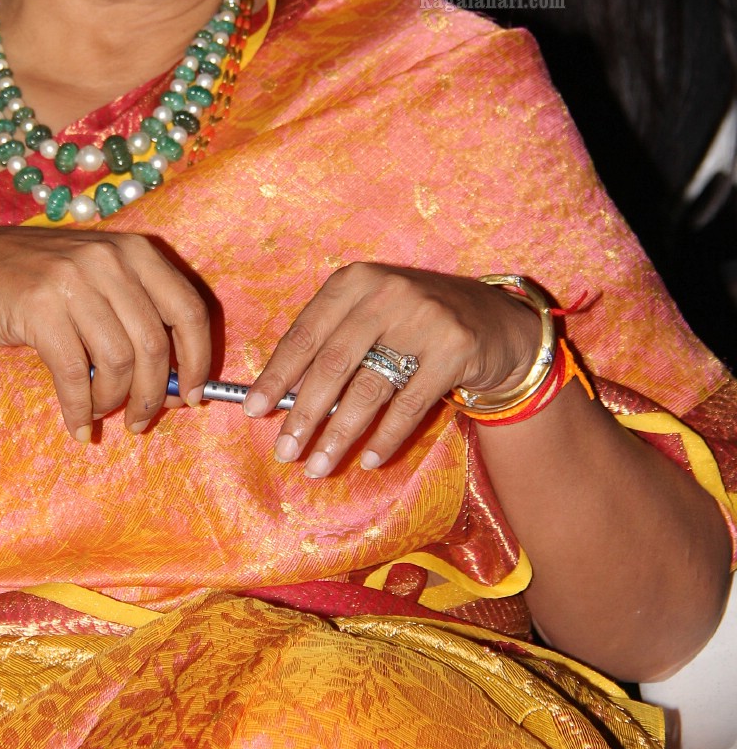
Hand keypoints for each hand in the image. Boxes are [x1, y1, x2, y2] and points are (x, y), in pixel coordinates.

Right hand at [0, 229, 212, 438]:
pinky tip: (78, 426)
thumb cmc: (39, 287)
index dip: (198, 359)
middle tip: (143, 422)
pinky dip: (80, 409)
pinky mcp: (38, 307)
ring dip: (113, 403)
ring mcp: (73, 280)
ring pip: (119, 363)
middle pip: (155, 345)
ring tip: (100, 415)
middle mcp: (109, 259)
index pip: (188, 309)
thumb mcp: (97, 284)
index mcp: (135, 251)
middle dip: (156, 395)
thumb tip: (180, 386)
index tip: (195, 394)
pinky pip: (75, 375)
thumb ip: (138, 320)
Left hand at [245, 263, 541, 477]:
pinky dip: (386, 437)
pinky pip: (409, 405)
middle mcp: (385, 293)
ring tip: (318, 466)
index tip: (253, 411)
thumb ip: (331, 345)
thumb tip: (281, 399)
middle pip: (331, 365)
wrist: (496, 322)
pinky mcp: (455, 348)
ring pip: (368, 389)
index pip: (304, 334)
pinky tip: (369, 460)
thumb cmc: (416, 323)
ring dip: (338, 435)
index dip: (277, 376)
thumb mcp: (371, 316)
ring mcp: (423, 319)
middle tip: (283, 452)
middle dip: (302, 415)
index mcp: (354, 282)